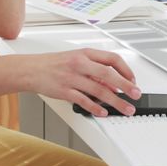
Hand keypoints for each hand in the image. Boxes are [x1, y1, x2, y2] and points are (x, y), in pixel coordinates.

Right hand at [23, 49, 140, 116]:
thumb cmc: (54, 64)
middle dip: (126, 86)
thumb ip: (95, 70)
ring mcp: (71, 77)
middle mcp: (80, 63)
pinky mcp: (64, 90)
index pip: (112, 59)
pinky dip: (95, 107)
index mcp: (85, 53)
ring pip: (99, 90)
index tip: (133, 80)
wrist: (31, 69)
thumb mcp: (76, 60)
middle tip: (136, 95)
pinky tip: (103, 112)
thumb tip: (113, 85)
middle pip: (109, 75)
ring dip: (115, 101)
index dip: (126, 70)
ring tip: (125, 108)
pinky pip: (83, 100)